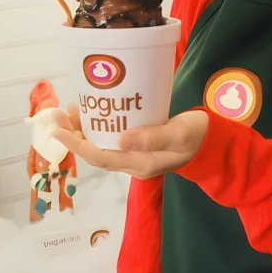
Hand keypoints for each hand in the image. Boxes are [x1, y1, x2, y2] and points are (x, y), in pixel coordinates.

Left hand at [52, 105, 208, 178]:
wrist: (213, 141)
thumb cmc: (197, 136)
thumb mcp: (178, 133)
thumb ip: (153, 137)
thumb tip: (121, 139)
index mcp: (139, 163)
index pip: (99, 156)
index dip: (76, 144)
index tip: (58, 130)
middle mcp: (132, 162)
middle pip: (95, 151)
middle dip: (74, 135)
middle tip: (59, 113)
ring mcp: (136, 154)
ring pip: (102, 144)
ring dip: (84, 130)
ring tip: (72, 109)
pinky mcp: (140, 144)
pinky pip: (112, 138)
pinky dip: (99, 125)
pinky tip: (97, 111)